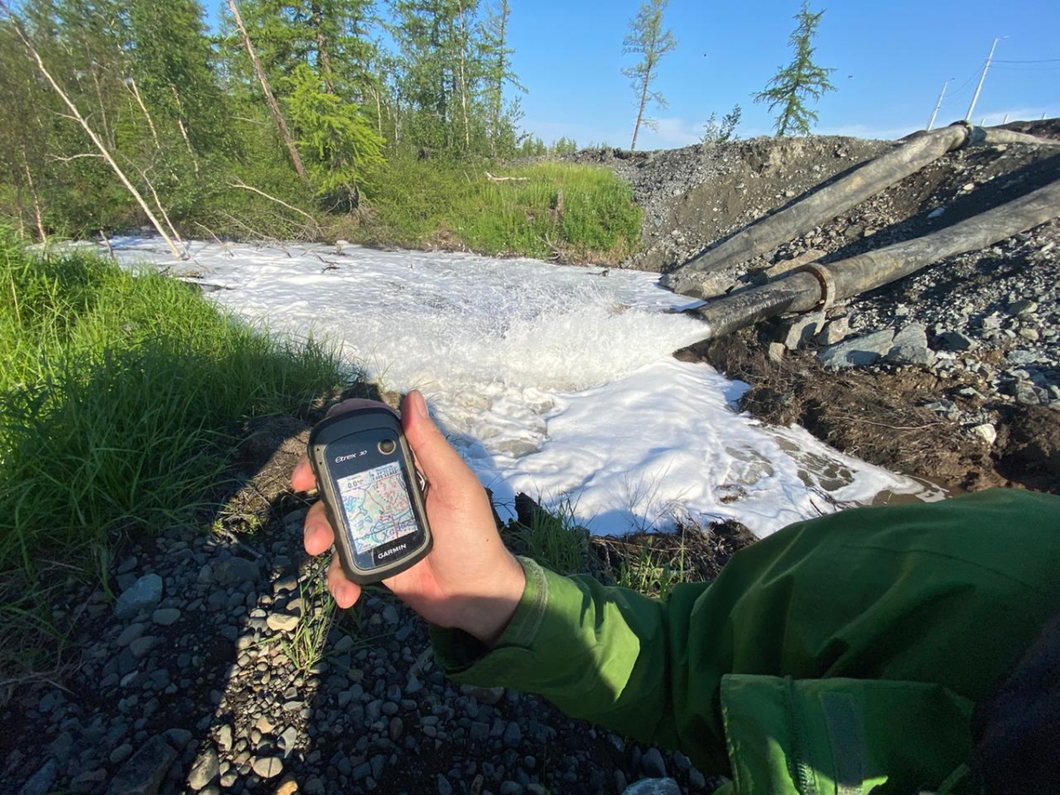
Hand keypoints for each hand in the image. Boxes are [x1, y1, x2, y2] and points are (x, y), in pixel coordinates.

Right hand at [291, 390, 525, 645]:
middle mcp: (385, 491)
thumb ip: (432, 446)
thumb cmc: (474, 536)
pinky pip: (340, 563)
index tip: (324, 432)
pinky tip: (347, 593)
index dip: (344, 428)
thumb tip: (412, 396)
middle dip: (312, 476)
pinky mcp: (368, 558)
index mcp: (408, 468)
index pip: (370, 437)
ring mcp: (374, 524)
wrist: (473, 596)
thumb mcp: (457, 488)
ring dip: (317, 530)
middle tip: (299, 484)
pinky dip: (337, 577)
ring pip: (330, 516)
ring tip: (319, 547)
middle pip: (338, 474)